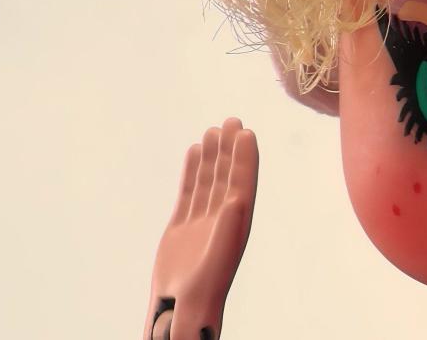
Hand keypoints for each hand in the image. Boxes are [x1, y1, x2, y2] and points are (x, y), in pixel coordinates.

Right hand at [144, 118, 257, 339]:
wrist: (180, 308)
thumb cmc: (204, 288)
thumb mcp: (219, 257)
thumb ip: (228, 228)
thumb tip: (238, 199)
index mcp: (237, 223)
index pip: (243, 183)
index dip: (245, 158)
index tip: (246, 132)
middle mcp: (223, 218)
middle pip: (228, 176)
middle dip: (231, 149)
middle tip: (232, 119)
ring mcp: (202, 220)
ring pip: (209, 180)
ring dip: (213, 155)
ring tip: (214, 129)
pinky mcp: (182, 226)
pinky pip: (189, 191)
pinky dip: (192, 171)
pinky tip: (194, 151)